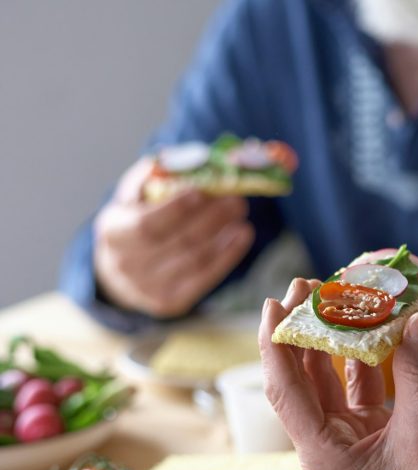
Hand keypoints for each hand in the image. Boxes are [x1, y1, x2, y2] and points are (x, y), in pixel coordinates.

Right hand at [93, 157, 254, 317]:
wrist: (122, 271)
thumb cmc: (133, 223)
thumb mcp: (132, 198)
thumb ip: (151, 178)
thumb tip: (177, 159)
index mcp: (113, 233)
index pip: (146, 225)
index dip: (175, 210)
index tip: (202, 192)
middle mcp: (127, 265)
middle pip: (177, 242)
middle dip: (211, 218)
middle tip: (236, 199)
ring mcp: (148, 288)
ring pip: (195, 260)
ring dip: (224, 235)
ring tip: (240, 214)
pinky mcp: (170, 302)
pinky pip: (205, 277)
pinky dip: (228, 255)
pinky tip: (242, 235)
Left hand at [259, 278, 417, 469]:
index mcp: (322, 451)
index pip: (286, 389)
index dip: (275, 344)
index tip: (275, 303)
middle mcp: (324, 441)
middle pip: (301, 377)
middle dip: (302, 331)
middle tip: (308, 286)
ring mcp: (345, 436)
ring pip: (328, 378)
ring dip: (330, 340)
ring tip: (335, 298)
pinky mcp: (368, 432)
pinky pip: (356, 386)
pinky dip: (362, 357)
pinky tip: (369, 327)